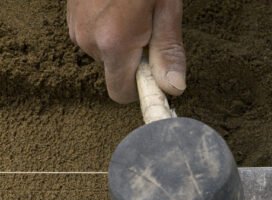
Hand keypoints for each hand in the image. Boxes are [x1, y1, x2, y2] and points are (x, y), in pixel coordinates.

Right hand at [67, 0, 185, 102]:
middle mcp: (88, 39)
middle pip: (115, 72)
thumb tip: (174, 88)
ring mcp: (75, 26)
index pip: (121, 93)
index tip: (158, 76)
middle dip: (135, 60)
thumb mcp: (166, 10)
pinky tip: (118, 7)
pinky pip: (93, 36)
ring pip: (104, 54)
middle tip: (150, 27)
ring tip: (133, 11)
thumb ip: (168, 51)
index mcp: (113, 42)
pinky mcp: (70, 16)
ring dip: (121, 42)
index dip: (142, 88)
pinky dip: (108, 29)